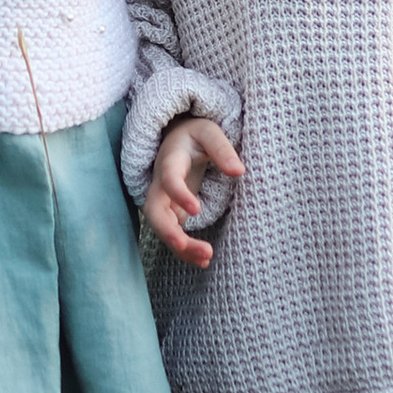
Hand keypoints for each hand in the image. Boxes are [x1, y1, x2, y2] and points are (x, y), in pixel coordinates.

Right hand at [145, 115, 243, 267]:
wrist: (177, 140)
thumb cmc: (195, 135)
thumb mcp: (210, 132)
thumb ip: (223, 150)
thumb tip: (238, 171)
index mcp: (169, 160)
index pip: (168, 179)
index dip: (178, 195)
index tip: (196, 210)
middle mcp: (160, 183)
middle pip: (154, 211)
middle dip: (169, 232)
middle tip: (190, 247)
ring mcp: (163, 200)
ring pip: (162, 228)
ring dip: (179, 246)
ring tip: (206, 258)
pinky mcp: (170, 213)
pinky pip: (172, 234)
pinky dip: (184, 250)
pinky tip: (203, 260)